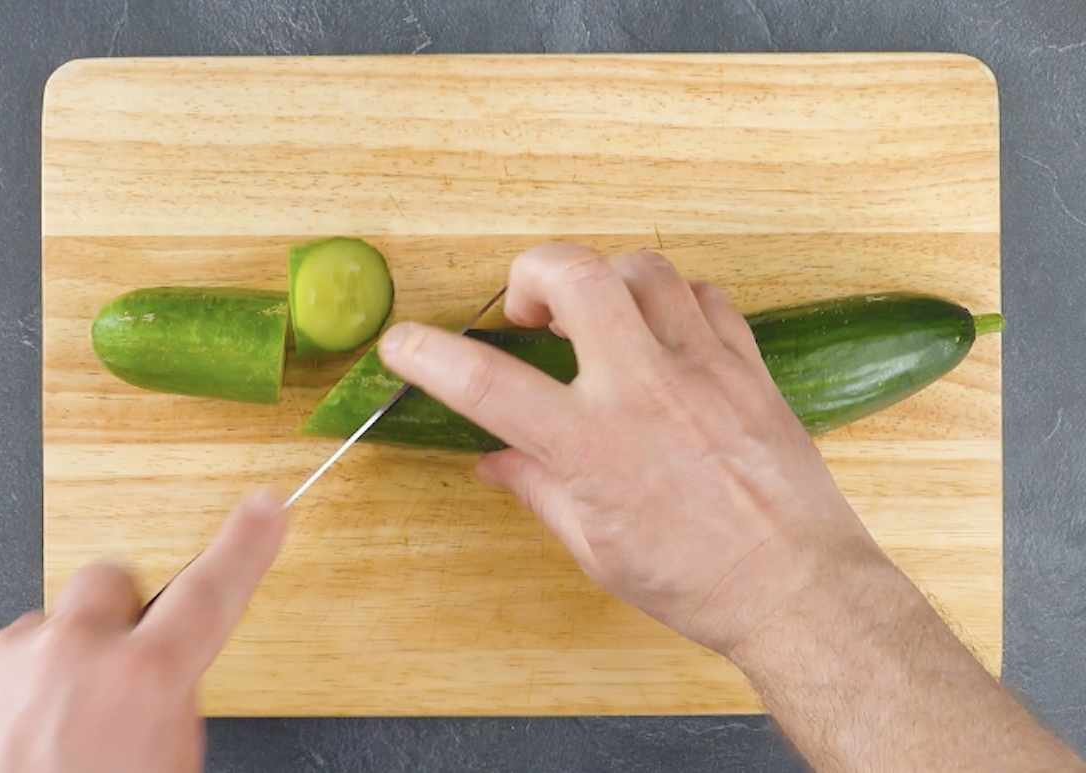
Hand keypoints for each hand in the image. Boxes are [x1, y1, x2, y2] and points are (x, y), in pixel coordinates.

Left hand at [0, 488, 287, 772]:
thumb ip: (172, 709)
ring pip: (54, 626)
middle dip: (123, 615)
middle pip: (114, 580)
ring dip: (63, 664)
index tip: (263, 512)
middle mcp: (74, 654)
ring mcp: (11, 659)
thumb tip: (166, 682)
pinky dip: (15, 691)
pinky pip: (3, 659)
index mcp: (142, 681)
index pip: (212, 592)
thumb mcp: (168, 769)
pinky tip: (15, 742)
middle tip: (121, 668)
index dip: (246, 546)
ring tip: (55, 732)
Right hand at [378, 242, 885, 655]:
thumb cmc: (696, 580)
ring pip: (644, 269)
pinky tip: (661, 335)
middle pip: (576, 274)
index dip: (429, 355)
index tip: (404, 343)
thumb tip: (496, 463)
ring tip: (597, 319)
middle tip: (527, 309)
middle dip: (532, 270)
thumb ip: (539, 489)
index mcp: (592, 447)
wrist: (797, 588)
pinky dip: (672, 302)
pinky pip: (705, 297)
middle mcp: (644, 391)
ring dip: (605, 281)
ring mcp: (702, 368)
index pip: (487, 383)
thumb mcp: (596, 547)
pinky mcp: (748, 365)